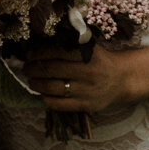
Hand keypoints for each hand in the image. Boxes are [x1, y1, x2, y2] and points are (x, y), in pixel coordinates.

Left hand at [24, 44, 139, 113]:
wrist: (122, 80)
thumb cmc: (100, 61)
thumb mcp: (91, 48)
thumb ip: (70, 45)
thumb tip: (39, 44)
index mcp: (89, 54)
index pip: (57, 51)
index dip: (39, 52)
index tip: (29, 53)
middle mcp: (89, 71)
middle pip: (52, 69)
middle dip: (33, 68)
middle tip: (26, 67)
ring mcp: (88, 90)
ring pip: (53, 87)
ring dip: (36, 84)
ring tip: (31, 80)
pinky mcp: (87, 105)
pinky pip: (60, 104)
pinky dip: (47, 99)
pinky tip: (43, 94)